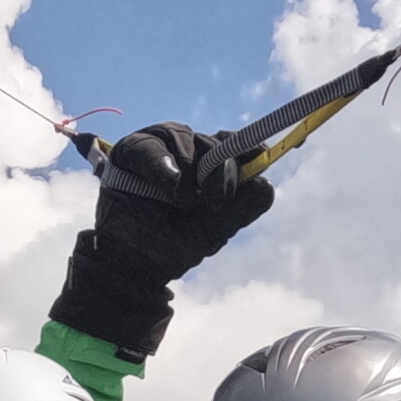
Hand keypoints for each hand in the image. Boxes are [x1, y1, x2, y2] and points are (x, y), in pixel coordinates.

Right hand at [50, 123, 279, 357]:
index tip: (269, 152)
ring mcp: (160, 147)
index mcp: (211, 166)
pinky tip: (171, 182)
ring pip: (184, 136)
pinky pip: (149, 146)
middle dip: (220, 170)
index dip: (251, 145)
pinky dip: (162, 162)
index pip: (236, 144)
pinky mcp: (131, 151)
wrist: (133, 264)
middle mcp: (188, 151)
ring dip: (190, 167)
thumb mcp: (215, 230)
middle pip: (214, 141)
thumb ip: (243, 208)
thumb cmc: (173, 244)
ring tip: (182, 200)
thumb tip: (265, 183)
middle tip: (215, 201)